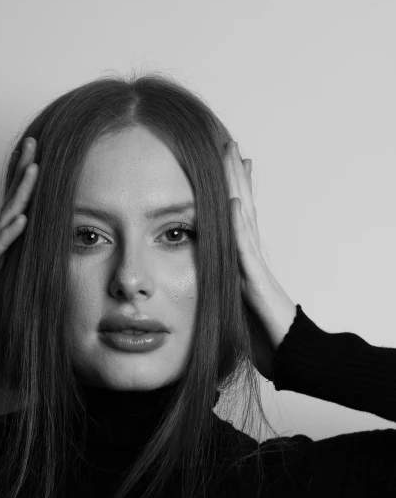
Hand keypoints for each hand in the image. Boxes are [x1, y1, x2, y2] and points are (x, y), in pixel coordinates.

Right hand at [0, 138, 37, 354]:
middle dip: (24, 173)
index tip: (43, 162)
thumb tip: (48, 283)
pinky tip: (22, 219)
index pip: (17, 213)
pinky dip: (9, 235)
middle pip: (12, 204)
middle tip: (36, 143)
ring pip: (5, 219)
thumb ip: (20, 285)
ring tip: (36, 168)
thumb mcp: (2, 298)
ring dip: (21, 194)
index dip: (29, 189)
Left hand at [224, 140, 296, 379]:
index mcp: (244, 262)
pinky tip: (235, 200)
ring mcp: (255, 266)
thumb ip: (224, 287)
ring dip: (238, 186)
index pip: (237, 218)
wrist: (287, 355)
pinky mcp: (256, 283)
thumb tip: (208, 279)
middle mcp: (251, 257)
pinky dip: (240, 224)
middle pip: (242, 207)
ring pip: (244, 218)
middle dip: (234, 176)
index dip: (232, 190)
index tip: (226, 163)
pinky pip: (245, 249)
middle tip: (229, 143)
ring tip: (233, 155)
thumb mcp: (234, 305)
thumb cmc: (263, 335)